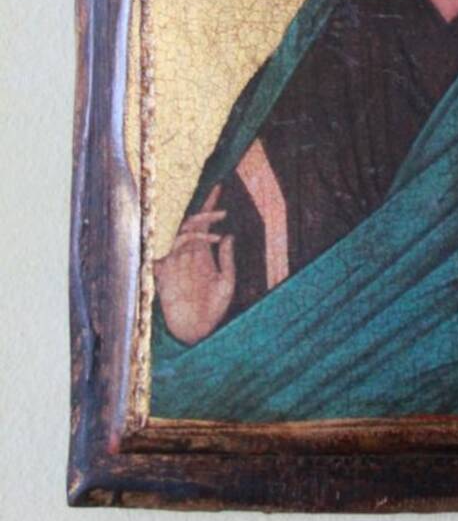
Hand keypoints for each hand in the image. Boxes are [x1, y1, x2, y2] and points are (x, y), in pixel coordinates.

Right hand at [154, 185, 234, 343]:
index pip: (204, 224)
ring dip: (197, 228)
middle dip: (204, 211)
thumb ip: (227, 260)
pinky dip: (180, 243)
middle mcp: (188, 255)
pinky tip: (193, 241)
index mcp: (202, 255)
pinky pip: (167, 250)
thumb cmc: (212, 310)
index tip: (218, 187)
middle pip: (191, 223)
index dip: (210, 206)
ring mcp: (176, 262)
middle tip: (220, 206)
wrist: (195, 333)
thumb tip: (228, 235)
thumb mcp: (226, 283)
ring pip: (181, 233)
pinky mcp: (164, 273)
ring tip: (215, 231)